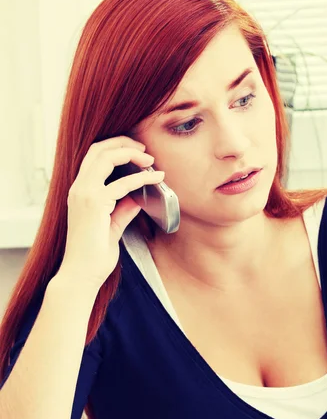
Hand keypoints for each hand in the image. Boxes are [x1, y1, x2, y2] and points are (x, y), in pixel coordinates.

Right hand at [59, 136, 163, 290]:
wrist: (81, 274)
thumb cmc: (93, 255)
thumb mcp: (111, 227)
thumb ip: (122, 210)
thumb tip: (136, 198)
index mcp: (79, 191)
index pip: (94, 156)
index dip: (115, 148)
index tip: (137, 152)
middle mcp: (78, 188)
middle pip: (98, 149)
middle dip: (124, 143)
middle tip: (145, 149)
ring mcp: (84, 194)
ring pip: (106, 157)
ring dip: (131, 153)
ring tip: (150, 159)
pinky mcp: (94, 204)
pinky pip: (122, 183)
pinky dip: (141, 177)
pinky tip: (156, 178)